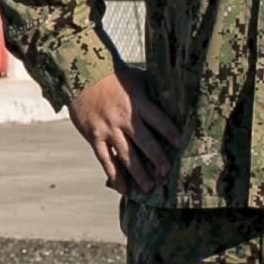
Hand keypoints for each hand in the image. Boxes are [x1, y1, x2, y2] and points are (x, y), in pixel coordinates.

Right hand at [67, 71, 181, 196]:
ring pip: (125, 154)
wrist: (82, 75)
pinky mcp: (94, 137)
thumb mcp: (138, 79)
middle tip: (166, 172)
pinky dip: (114, 175)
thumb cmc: (115, 76)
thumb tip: (179, 98)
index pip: (157, 119)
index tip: (181, 145)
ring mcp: (108, 129)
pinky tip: (123, 189)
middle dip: (156, 157)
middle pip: (143, 141)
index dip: (169, 131)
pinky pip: (106, 159)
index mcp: (138, 102)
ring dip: (138, 173)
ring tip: (148, 188)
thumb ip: (154, 93)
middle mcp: (123, 117)